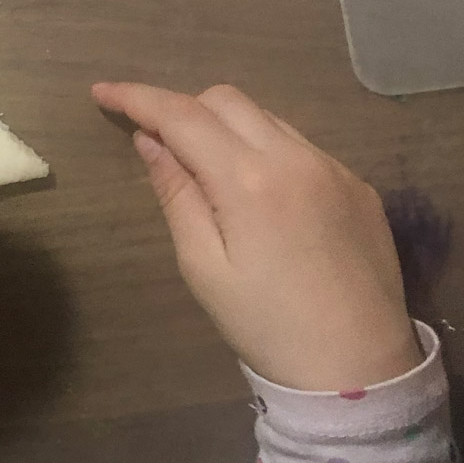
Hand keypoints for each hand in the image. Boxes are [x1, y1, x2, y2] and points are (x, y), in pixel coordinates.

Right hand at [91, 80, 421, 391]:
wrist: (360, 369)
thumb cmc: (266, 326)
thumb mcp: (204, 267)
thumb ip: (176, 193)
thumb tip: (151, 141)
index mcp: (248, 179)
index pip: (181, 114)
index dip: (136, 97)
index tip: (103, 93)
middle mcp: (295, 157)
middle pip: (226, 99)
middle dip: (183, 108)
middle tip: (158, 143)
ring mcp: (334, 167)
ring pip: (267, 117)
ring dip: (227, 128)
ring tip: (210, 172)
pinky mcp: (359, 185)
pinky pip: (301, 146)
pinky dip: (267, 152)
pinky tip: (262, 198)